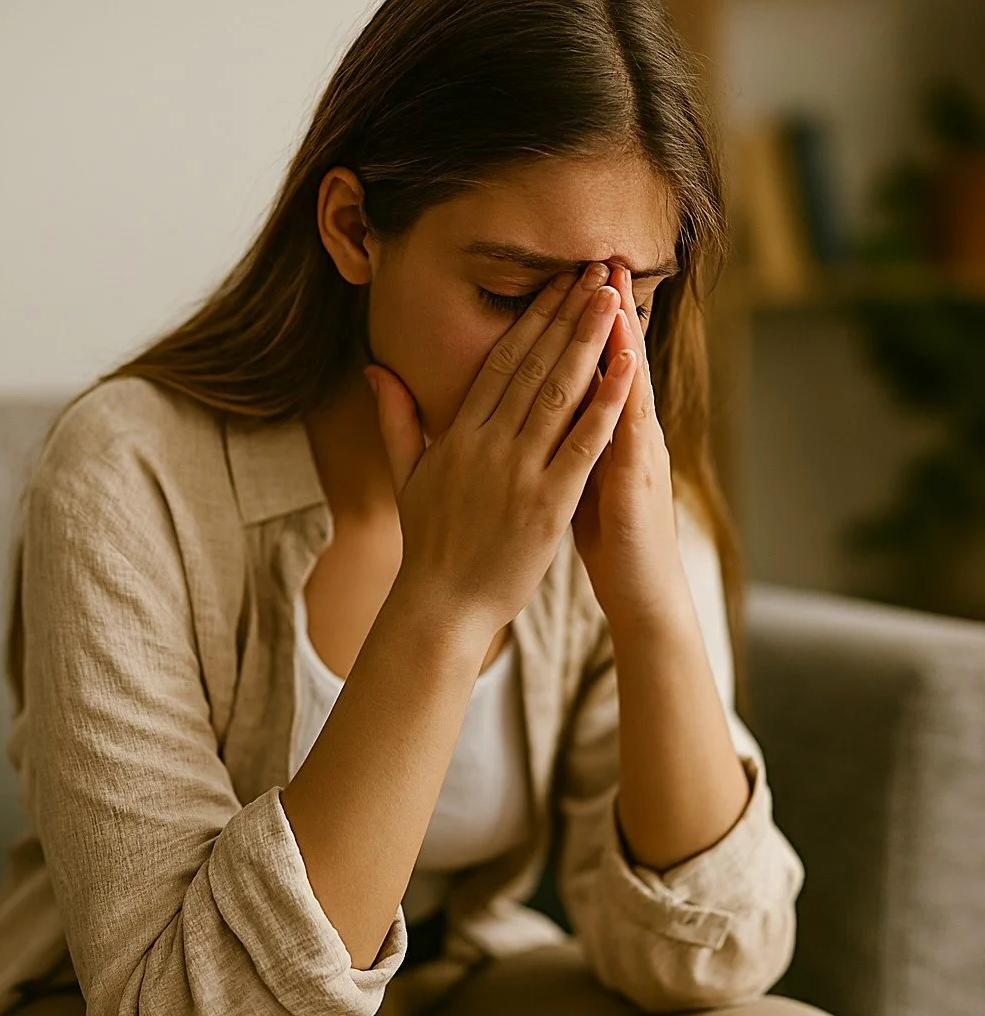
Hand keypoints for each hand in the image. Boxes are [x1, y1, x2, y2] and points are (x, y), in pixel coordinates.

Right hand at [363, 263, 636, 636]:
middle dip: (565, 314)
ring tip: (613, 298)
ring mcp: (518, 472)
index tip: (555, 283)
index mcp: (459, 434)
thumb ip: (398, 419)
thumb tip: (376, 370)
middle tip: (593, 270)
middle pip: (533, 366)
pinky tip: (628, 368)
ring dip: (588, 342)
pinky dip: (606, 404)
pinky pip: (583, 445)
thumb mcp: (406, 475)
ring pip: (559, 394)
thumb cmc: (429, 543)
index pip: (500, 363)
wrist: (441, 604)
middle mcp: (488, 444)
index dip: (530, 318)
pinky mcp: (547, 503)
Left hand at [571, 264, 690, 630]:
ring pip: (628, 384)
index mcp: (600, 432)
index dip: (573, 327)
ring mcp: (638, 452)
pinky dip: (629, 392)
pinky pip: (633, 430)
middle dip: (600, 313)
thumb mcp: (577, 480)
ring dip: (621, 335)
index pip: (586, 368)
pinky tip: (626, 359)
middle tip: (593, 260)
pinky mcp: (641, 480)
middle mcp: (625, 432)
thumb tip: (535, 414)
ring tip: (612, 288)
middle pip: (612, 362)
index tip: (560, 281)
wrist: (644, 591)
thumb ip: (562, 440)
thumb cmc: (607, 536)